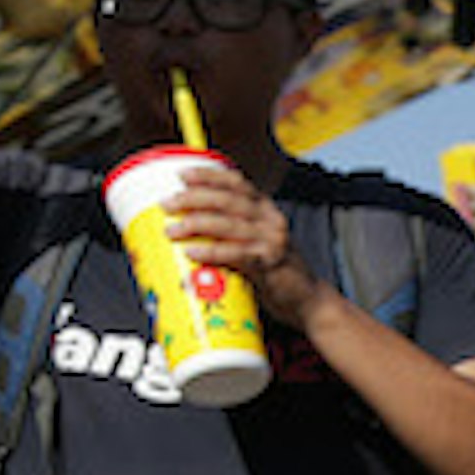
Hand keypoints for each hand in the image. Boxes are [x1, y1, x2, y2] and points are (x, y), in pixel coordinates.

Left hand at [156, 163, 311, 318]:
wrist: (307, 298)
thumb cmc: (272, 268)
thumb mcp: (254, 240)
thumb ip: (228, 229)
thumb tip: (183, 223)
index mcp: (264, 208)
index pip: (236, 183)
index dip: (209, 176)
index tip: (182, 175)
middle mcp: (270, 219)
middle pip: (227, 201)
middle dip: (193, 199)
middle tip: (167, 204)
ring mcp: (272, 240)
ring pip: (229, 225)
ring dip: (196, 224)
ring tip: (172, 230)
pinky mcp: (270, 263)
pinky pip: (236, 253)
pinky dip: (211, 251)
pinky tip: (192, 252)